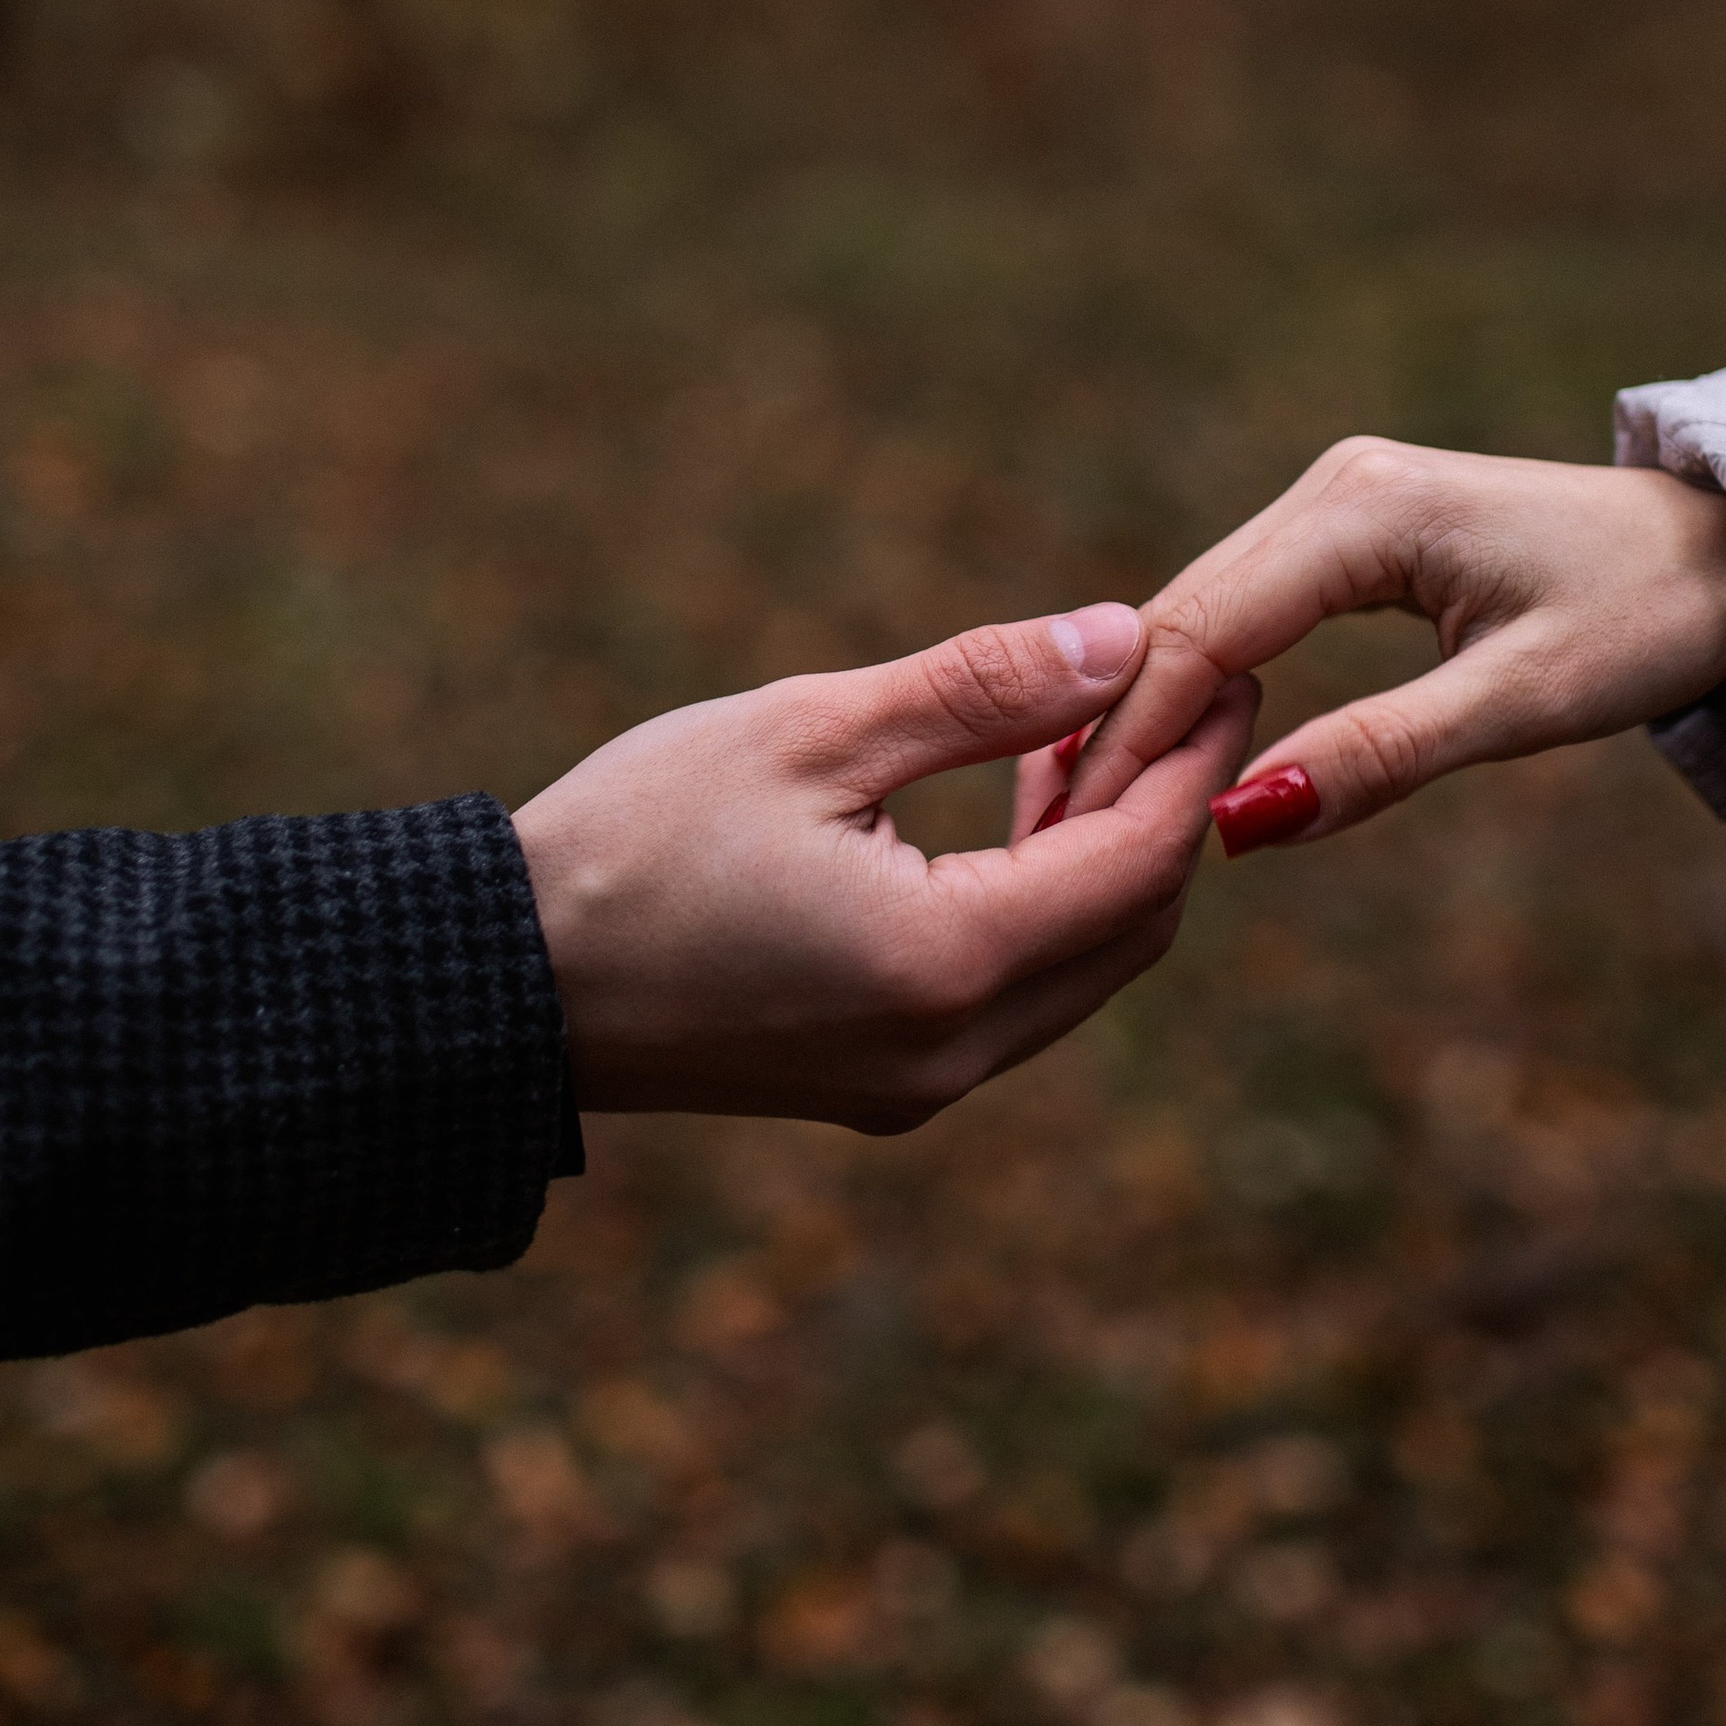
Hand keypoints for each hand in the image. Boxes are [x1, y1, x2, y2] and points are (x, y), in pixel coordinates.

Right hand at [515, 605, 1259, 1128]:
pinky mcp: (880, 1086)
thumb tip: (1120, 638)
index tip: (1224, 663)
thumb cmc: (637, 837)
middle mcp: (954, 1049)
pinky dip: (1044, 907)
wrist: (501, 980)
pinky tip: (1014, 815)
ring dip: (1105, 859)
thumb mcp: (811, 731)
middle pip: (1133, 930)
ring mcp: (918, 1084)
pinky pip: (1016, 996)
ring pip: (1083, 971)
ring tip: (1083, 733)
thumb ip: (980, 689)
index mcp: (946, 963)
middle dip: (1167, 808)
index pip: (1138, 860)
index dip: (1194, 758)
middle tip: (1173, 690)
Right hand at [1059, 442, 1725, 848]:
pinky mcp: (1348, 532)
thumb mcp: (1522, 704)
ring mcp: (1335, 502)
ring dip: (1144, 710)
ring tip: (1078, 815)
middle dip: (1115, 727)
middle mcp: (1331, 486)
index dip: (1133, 734)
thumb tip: (1240, 827)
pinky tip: (1154, 755)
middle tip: (1043, 841)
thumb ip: (1379, 758)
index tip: (1072, 831)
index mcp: (1364, 510)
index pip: (1202, 631)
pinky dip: (1196, 685)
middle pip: (1180, 618)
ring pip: (1202, 616)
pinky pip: (1243, 613)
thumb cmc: (1650, 619)